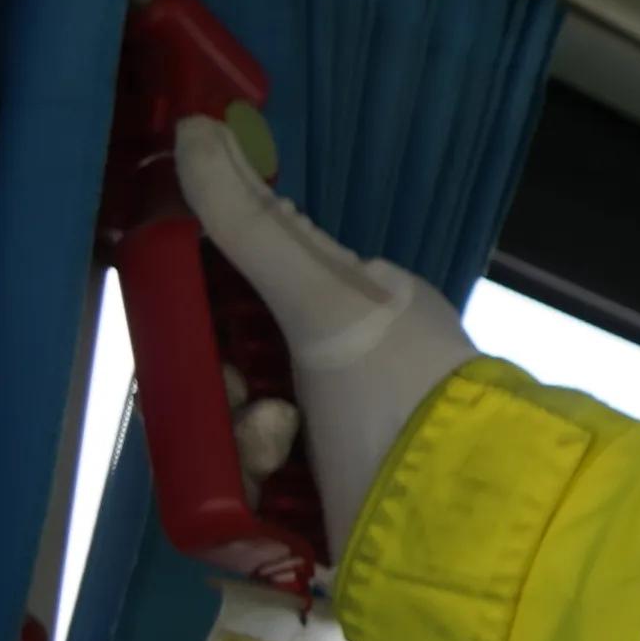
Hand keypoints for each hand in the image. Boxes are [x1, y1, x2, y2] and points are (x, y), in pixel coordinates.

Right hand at [170, 113, 470, 563]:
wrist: (452, 511)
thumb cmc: (400, 390)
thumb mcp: (324, 300)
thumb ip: (251, 226)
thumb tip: (193, 128)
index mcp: (359, 304)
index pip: (254, 282)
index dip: (208, 298)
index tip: (187, 310)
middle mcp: (344, 366)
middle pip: (230, 362)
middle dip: (223, 381)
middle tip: (247, 393)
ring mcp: (328, 434)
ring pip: (232, 424)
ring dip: (242, 434)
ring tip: (281, 441)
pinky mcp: (314, 499)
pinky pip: (248, 484)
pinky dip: (253, 482)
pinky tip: (281, 485)